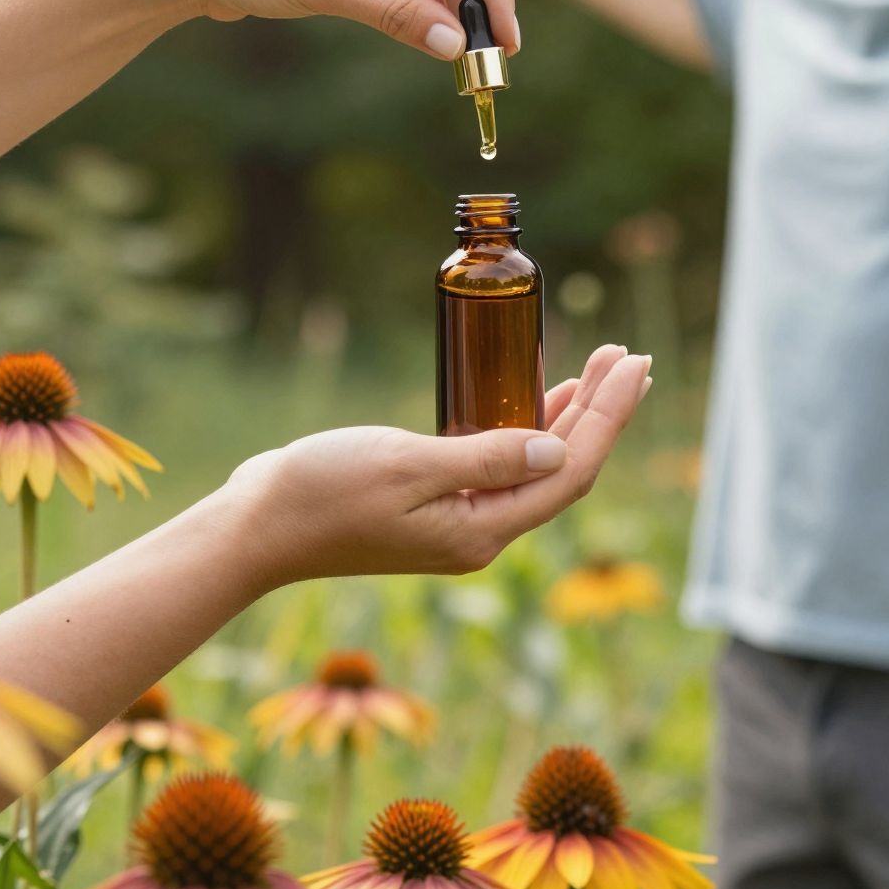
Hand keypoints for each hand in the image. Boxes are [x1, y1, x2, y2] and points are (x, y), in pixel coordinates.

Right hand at [227, 345, 651, 587]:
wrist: (256, 525)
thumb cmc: (320, 493)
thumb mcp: (407, 466)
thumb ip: (484, 457)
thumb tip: (556, 450)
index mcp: (481, 531)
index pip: (570, 471)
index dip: (609, 417)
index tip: (633, 365)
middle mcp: (480, 532)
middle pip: (564, 469)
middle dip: (602, 411)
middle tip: (630, 356)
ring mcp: (459, 520)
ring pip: (537, 466)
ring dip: (572, 416)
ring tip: (602, 368)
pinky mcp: (436, 503)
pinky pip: (503, 463)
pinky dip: (528, 426)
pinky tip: (543, 397)